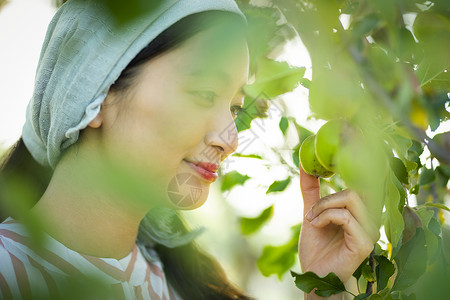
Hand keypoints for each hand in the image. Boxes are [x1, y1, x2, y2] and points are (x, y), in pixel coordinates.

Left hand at [298, 164, 379, 291]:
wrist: (313, 273)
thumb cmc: (316, 246)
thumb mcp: (312, 212)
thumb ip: (311, 189)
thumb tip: (304, 164)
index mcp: (361, 211)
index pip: (368, 182)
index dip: (362, 163)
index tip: (348, 140)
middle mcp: (371, 218)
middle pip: (360, 186)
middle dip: (330, 194)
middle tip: (311, 209)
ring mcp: (370, 230)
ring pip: (351, 197)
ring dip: (324, 205)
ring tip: (311, 219)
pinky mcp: (365, 242)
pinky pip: (345, 216)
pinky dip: (325, 216)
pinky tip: (315, 226)